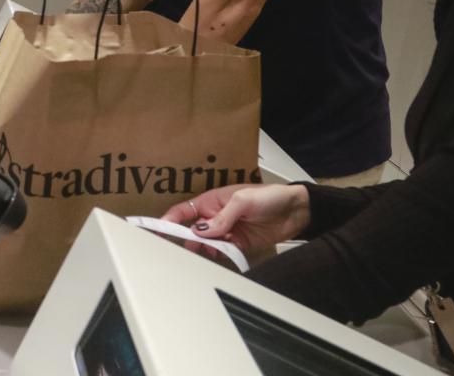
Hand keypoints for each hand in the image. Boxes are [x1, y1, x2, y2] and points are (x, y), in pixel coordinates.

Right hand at [162, 184, 310, 263]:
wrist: (296, 211)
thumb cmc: (269, 196)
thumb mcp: (242, 201)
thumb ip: (222, 218)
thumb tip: (201, 231)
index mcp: (211, 201)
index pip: (183, 211)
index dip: (169, 220)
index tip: (157, 230)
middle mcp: (215, 217)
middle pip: (193, 231)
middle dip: (187, 240)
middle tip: (186, 249)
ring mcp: (227, 231)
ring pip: (207, 244)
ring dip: (205, 250)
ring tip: (209, 252)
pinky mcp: (238, 244)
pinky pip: (223, 252)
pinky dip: (220, 256)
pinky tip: (222, 256)